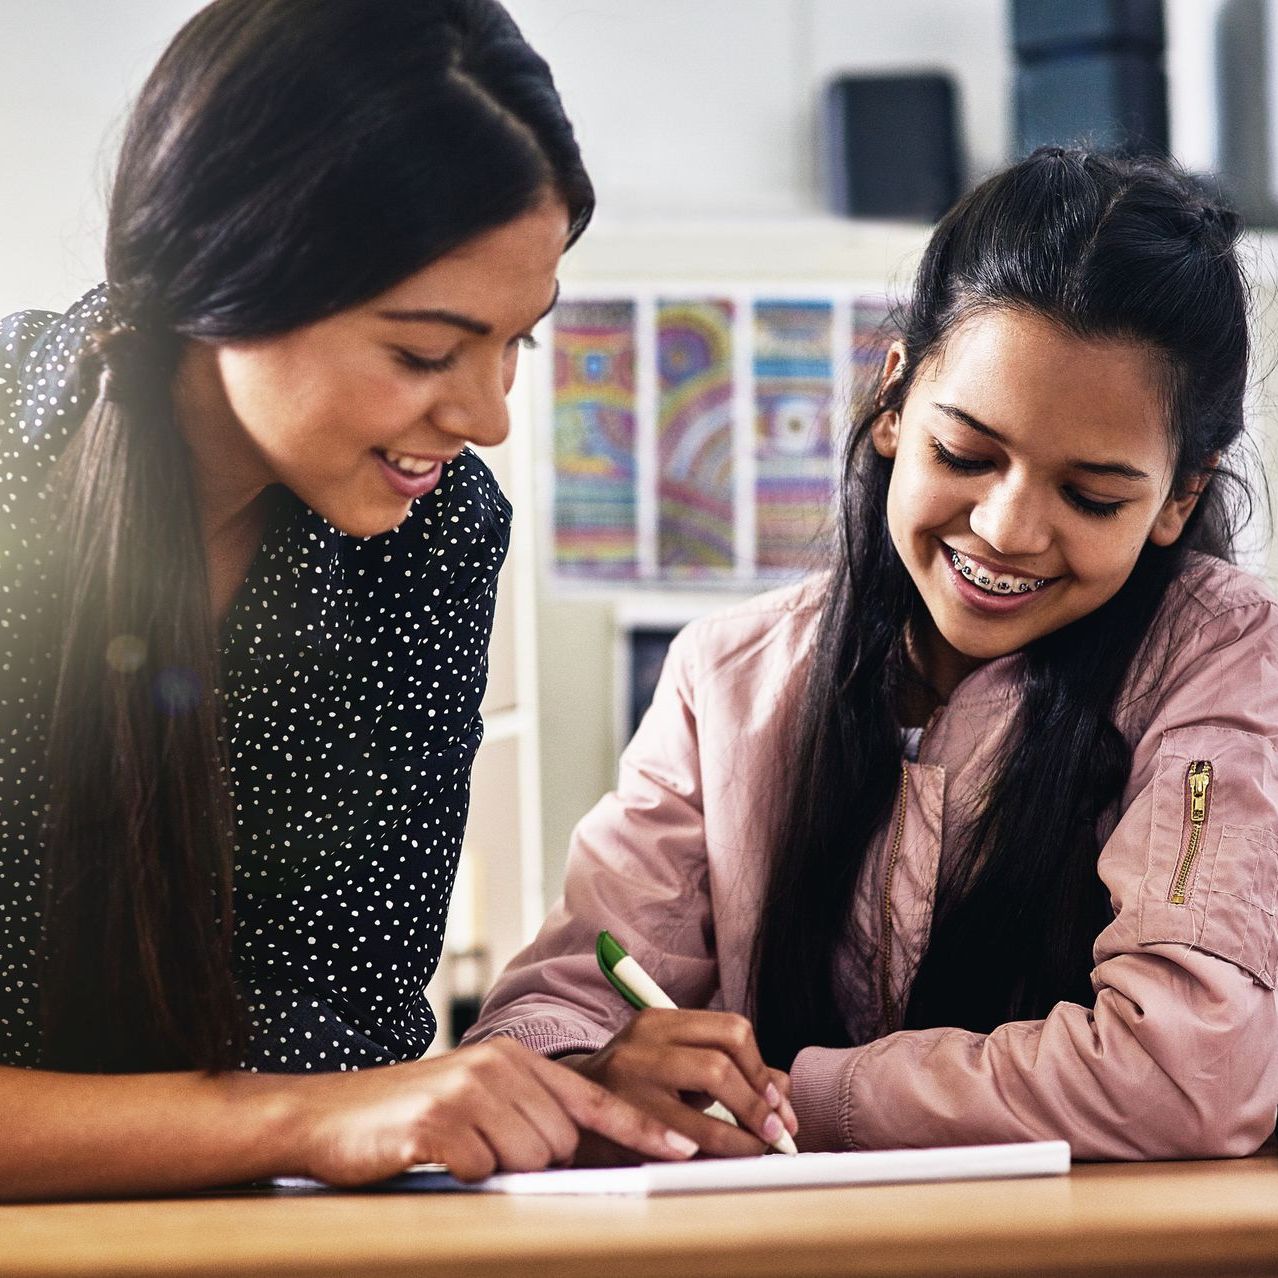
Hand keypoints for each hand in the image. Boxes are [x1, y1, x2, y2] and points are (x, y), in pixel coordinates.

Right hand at [293, 1037, 699, 1184]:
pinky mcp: (439, 1121)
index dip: (640, 1129)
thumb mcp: (477, 1098)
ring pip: (528, 1160)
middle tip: (483, 1150)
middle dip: (533, 1162)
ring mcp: (468, 1089)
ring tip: (456, 1150)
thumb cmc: (411, 1115)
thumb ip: (527, 1114)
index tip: (684, 1152)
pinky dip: (462, 1176)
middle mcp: (499, 1065)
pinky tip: (434, 1156)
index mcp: (515, 1059)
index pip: (594, 1097)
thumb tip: (577, 1152)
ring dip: (495, 1170)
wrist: (329, 1113)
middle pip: (561, 1141)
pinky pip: (482, 1172)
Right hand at [566, 1009, 798, 1162]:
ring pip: (705, 1101)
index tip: (778, 1104)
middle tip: (773, 1131)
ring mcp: (628, 1082)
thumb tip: (783, 1089)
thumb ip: (728, 1069)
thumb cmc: (634, 1086)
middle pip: (721, 1061)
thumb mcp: (676, 1063)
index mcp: (659, 1020)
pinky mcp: (620, 1121)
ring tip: (755, 1149)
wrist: (567, 1106)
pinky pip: (682, 1141)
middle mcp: (642, 1043)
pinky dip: (713, 1152)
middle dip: (757, 1102)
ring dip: (742, 1134)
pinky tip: (721, 1159)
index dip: (763, 1070)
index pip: (731, 1031)